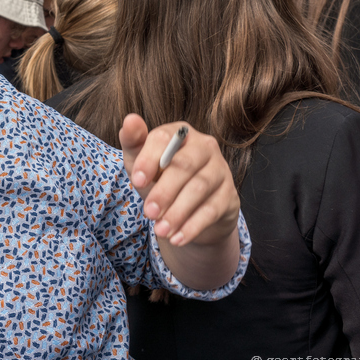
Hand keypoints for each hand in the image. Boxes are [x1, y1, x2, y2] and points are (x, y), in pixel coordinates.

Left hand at [120, 115, 238, 247]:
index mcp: (179, 132)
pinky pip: (212, 210)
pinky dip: (192, 226)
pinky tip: (177, 239)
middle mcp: (204, 146)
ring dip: (178, 212)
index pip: (164, 138)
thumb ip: (133, 143)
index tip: (136, 181)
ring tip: (160, 230)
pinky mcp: (230, 195)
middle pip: (184, 165)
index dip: (149, 159)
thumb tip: (129, 121)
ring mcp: (221, 169)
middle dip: (164, 191)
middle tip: (148, 213)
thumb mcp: (141, 163)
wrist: (188, 210)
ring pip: (199, 188)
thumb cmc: (159, 178)